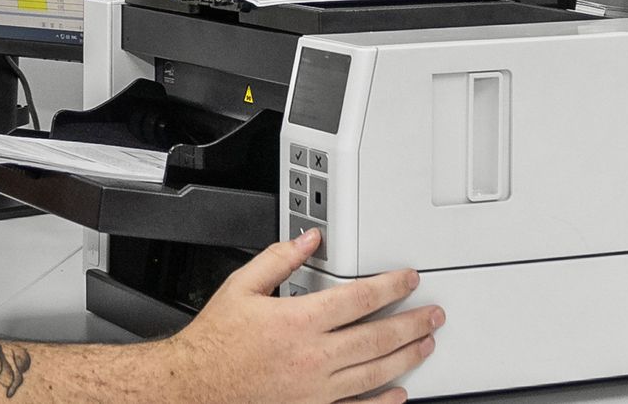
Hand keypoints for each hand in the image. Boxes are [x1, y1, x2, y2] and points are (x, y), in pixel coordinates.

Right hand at [160, 228, 441, 403]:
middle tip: (433, 315)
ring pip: (375, 373)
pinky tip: (399, 394)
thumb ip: (278, 259)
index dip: (390, 286)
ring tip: (425, 345)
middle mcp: (312, 356)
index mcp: (297, 320)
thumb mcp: (241, 287)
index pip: (359, 298)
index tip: (408, 280)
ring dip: (406, 358)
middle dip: (412, 324)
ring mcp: (315, 388)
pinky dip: (382, 402)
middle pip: (377, 337)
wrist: (195, 386)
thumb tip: (308, 240)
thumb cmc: (215, 341)